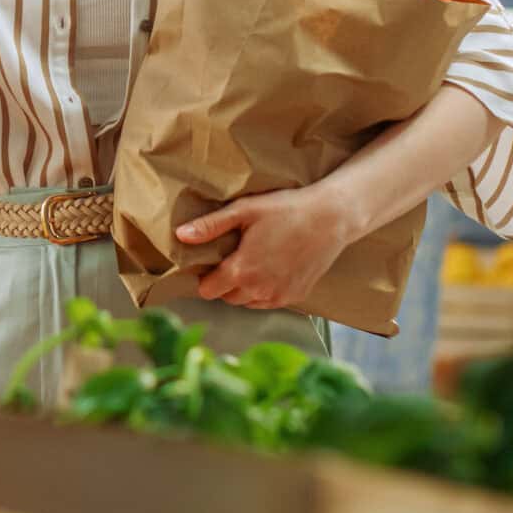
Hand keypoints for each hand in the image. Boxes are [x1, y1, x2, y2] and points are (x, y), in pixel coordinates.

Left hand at [177, 186, 355, 310]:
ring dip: (244, 288)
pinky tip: (269, 269)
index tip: (209, 262)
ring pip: (248, 302)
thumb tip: (180, 235)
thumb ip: (210, 226)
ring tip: (251, 262)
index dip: (204, 277)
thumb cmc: (287, 210)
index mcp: (242, 271)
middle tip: (231, 258)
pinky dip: (264, 291)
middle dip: (224, 282)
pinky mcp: (297, 296)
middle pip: (227, 297)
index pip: (208, 290)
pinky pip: (269, 302)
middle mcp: (259, 290)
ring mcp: (279, 296)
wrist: (331, 218)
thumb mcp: (244, 211)